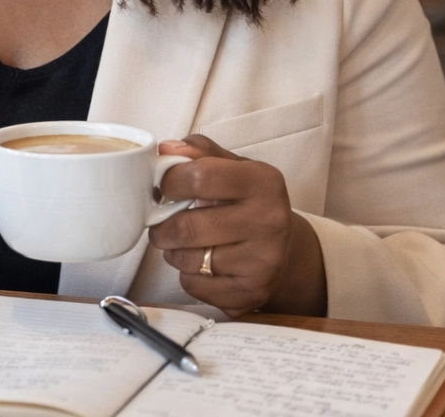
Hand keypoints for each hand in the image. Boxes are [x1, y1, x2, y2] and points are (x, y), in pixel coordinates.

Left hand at [148, 135, 326, 317]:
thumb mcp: (232, 167)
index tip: (165, 188)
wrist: (283, 250)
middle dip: (161, 226)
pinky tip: (201, 265)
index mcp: (263, 182)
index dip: (169, 183)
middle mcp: (269, 221)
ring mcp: (264, 262)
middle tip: (161, 223)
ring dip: (173, 252)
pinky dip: (187, 276)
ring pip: (187, 260)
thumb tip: (165, 149)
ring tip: (184, 243)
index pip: (197, 177)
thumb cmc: (247, 202)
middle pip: (186, 227)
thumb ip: (198, 151)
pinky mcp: (252, 293)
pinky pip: (194, 286)